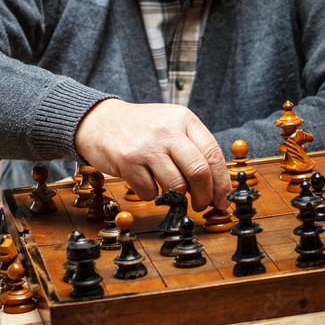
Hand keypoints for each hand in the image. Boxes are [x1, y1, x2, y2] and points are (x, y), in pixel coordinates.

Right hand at [74, 100, 231, 210]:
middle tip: (202, 205)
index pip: (213, 154)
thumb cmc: (141, 128)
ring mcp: (147, 145)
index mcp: (184, 119)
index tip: (224, 198)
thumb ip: (193, 148)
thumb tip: (216, 186)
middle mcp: (168, 130)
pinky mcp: (128, 160)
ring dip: (179, 199)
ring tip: (173, 194)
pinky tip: (147, 182)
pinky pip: (150, 192)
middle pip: (199, 171)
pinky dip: (152, 195)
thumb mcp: (171, 125)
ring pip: (176, 185)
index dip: (222, 182)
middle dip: (205, 196)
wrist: (100, 121)